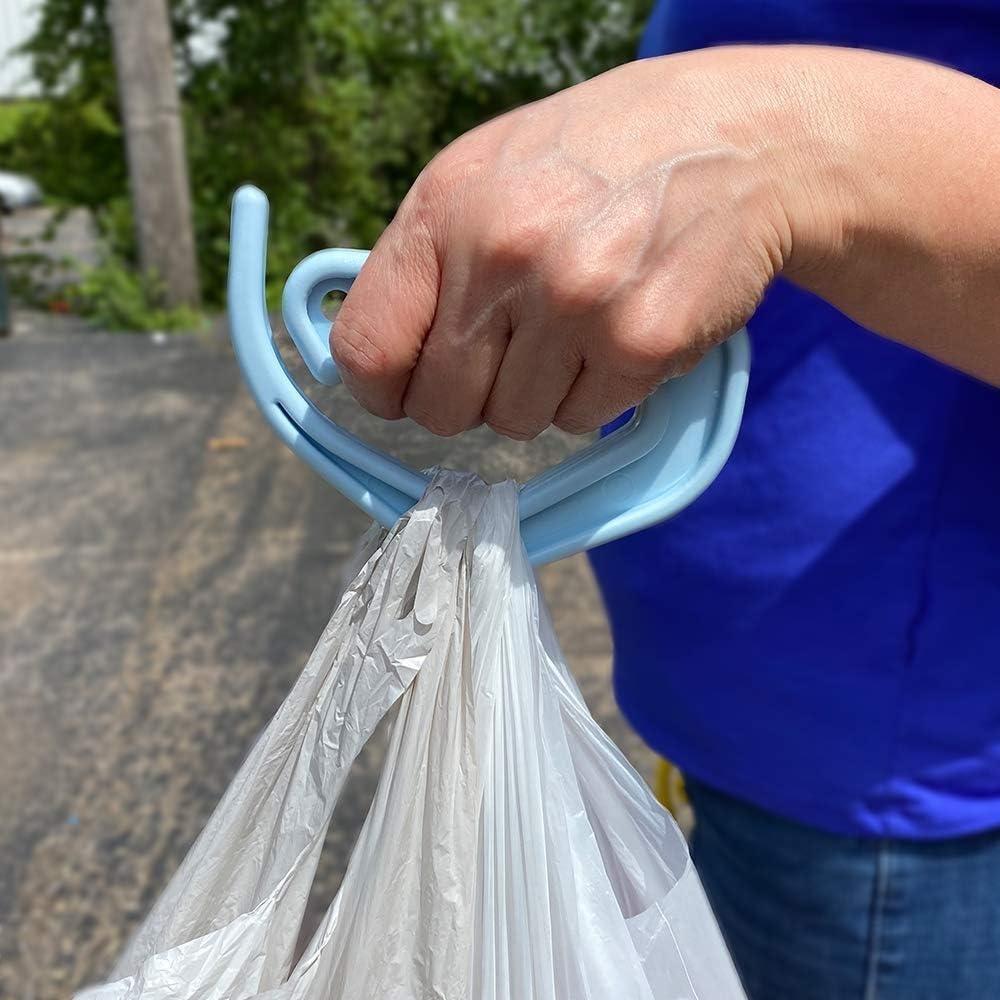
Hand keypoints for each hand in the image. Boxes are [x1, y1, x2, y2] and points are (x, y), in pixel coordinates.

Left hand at [330, 46, 999, 436]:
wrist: (730, 139)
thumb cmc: (592, 159)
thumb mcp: (482, 175)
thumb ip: (421, 263)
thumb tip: (373, 364)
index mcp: (447, 211)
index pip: (369, 351)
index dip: (382, 390)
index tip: (404, 391)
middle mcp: (506, 256)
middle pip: (442, 409)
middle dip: (470, 396)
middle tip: (511, 351)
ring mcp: (577, 304)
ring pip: (515, 423)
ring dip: (539, 393)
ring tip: (575, 324)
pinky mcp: (642, 344)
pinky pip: (580, 421)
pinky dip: (593, 393)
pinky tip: (616, 330)